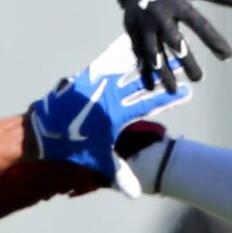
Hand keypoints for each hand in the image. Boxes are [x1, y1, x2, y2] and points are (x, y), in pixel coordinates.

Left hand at [21, 35, 188, 196]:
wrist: (43, 129)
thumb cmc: (72, 145)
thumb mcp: (97, 159)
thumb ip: (119, 172)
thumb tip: (135, 193)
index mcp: (118, 112)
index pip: (151, 103)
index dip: (170, 97)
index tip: (188, 92)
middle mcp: (111, 93)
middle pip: (145, 80)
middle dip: (166, 72)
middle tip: (183, 64)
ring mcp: (99, 81)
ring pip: (129, 65)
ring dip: (147, 57)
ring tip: (163, 48)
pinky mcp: (88, 74)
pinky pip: (107, 58)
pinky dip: (119, 49)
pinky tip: (129, 38)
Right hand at [110, 0, 231, 89]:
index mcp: (177, 1)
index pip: (199, 24)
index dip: (213, 40)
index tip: (227, 56)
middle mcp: (159, 14)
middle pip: (175, 43)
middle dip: (187, 62)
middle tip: (199, 79)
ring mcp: (143, 22)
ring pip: (154, 52)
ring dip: (164, 72)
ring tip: (174, 90)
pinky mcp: (131, 28)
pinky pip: (138, 52)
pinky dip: (144, 69)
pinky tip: (152, 86)